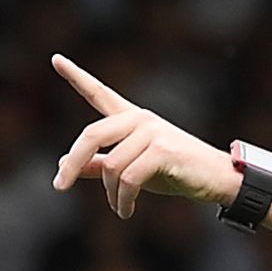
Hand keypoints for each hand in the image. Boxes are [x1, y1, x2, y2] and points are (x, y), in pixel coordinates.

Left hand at [49, 56, 239, 218]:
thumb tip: (65, 164)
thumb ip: (100, 165)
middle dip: (72, 163)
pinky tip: (125, 211)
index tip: (55, 59)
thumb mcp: (132, 168)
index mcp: (130, 118)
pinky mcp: (163, 149)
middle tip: (59, 186)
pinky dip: (123, 200)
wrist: (215, 178)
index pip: (99, 93)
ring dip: (111, 194)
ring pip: (112, 166)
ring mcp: (152, 132)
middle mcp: (139, 119)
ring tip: (119, 208)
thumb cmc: (175, 172)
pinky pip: (129, 178)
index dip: (76, 76)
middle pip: (91, 135)